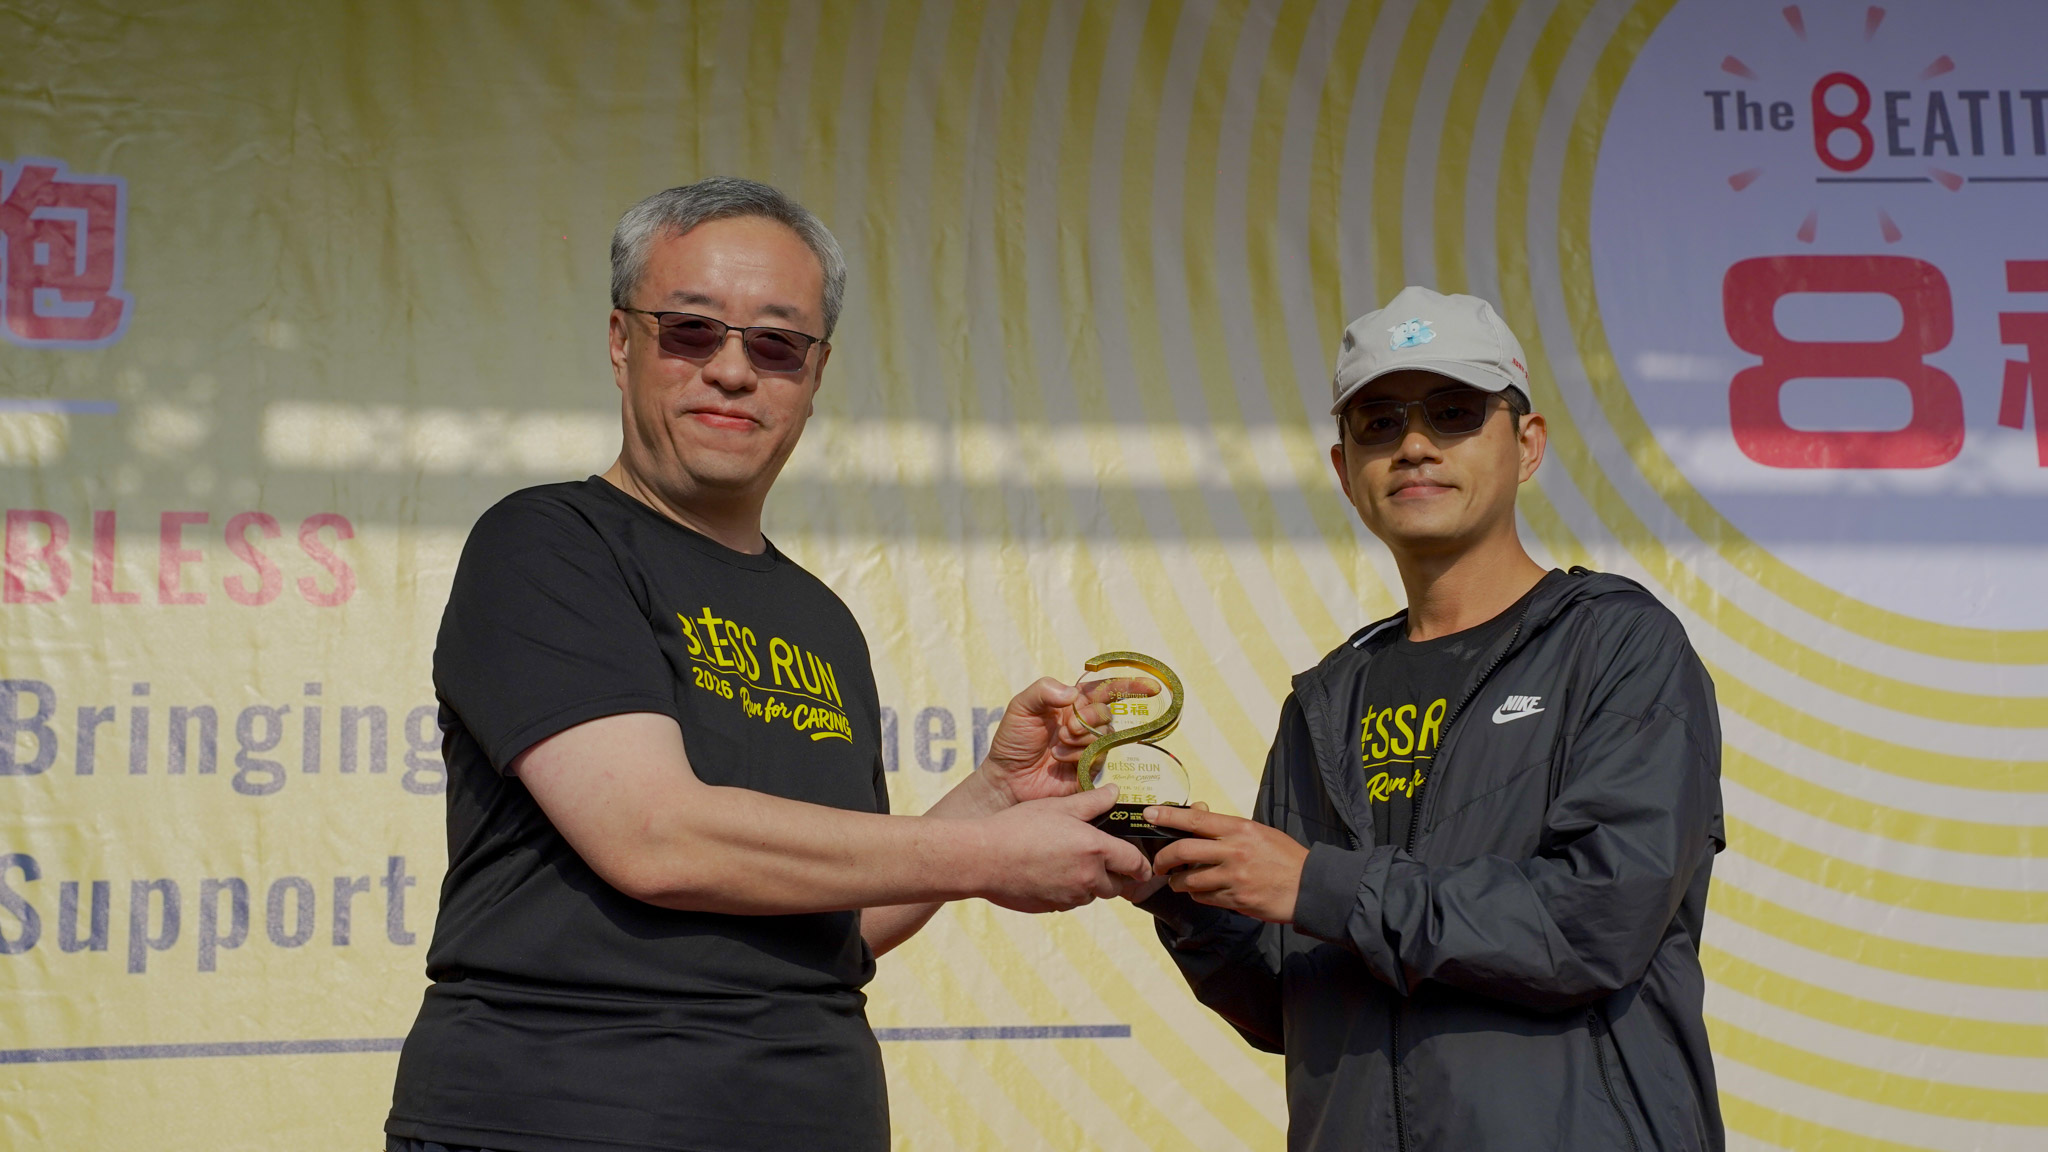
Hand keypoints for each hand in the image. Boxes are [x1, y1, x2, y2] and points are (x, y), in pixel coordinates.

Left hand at [975, 675, 1160, 805]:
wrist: (1007, 778)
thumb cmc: (1013, 740)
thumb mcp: (1021, 707)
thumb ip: (1044, 690)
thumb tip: (1073, 693)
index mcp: (1072, 704)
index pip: (1106, 690)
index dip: (1129, 686)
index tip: (1151, 687)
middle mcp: (1085, 724)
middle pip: (1106, 713)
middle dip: (1089, 718)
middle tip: (1066, 728)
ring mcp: (1089, 747)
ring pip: (1105, 735)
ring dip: (1080, 739)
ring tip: (1056, 747)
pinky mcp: (1090, 769)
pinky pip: (1099, 757)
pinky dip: (1079, 755)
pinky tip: (1060, 759)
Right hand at [976, 786, 1152, 912]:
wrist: (983, 858)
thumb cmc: (1019, 827)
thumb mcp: (1057, 807)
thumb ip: (1092, 802)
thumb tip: (1115, 792)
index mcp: (1095, 850)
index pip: (1135, 864)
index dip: (1143, 867)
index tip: (1143, 868)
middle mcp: (1087, 877)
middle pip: (1116, 886)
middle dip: (1114, 876)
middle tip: (1099, 859)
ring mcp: (1069, 896)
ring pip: (1091, 895)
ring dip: (1089, 884)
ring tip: (1067, 862)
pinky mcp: (1052, 907)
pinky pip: (1069, 901)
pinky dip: (1067, 891)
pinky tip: (1048, 873)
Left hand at [1148, 805, 1307, 923]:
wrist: (1309, 886)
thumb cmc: (1284, 857)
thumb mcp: (1258, 833)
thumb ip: (1227, 828)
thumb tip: (1198, 815)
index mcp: (1239, 828)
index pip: (1196, 818)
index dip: (1168, 816)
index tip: (1149, 814)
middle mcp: (1234, 850)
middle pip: (1183, 850)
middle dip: (1163, 858)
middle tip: (1158, 864)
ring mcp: (1234, 876)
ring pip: (1188, 879)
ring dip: (1177, 881)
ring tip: (1178, 880)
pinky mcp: (1236, 899)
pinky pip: (1203, 897)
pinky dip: (1197, 894)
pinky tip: (1203, 891)